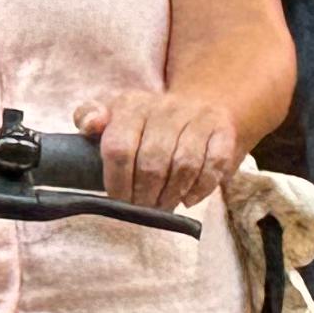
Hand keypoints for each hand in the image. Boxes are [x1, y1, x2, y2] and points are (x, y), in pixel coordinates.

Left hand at [76, 88, 239, 211]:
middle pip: (152, 162)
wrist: (202, 105)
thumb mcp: (114, 115)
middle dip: (145, 195)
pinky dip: (200, 188)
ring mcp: (198, 117)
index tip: (119, 199)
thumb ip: (90, 117)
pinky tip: (188, 198)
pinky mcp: (223, 130)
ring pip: (183, 165)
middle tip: (143, 208)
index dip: (117, 181)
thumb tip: (90, 124)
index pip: (119, 147)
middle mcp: (166, 106)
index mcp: (132, 104)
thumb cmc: (149, 124)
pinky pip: (214, 164)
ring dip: (171, 194)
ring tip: (163, 206)